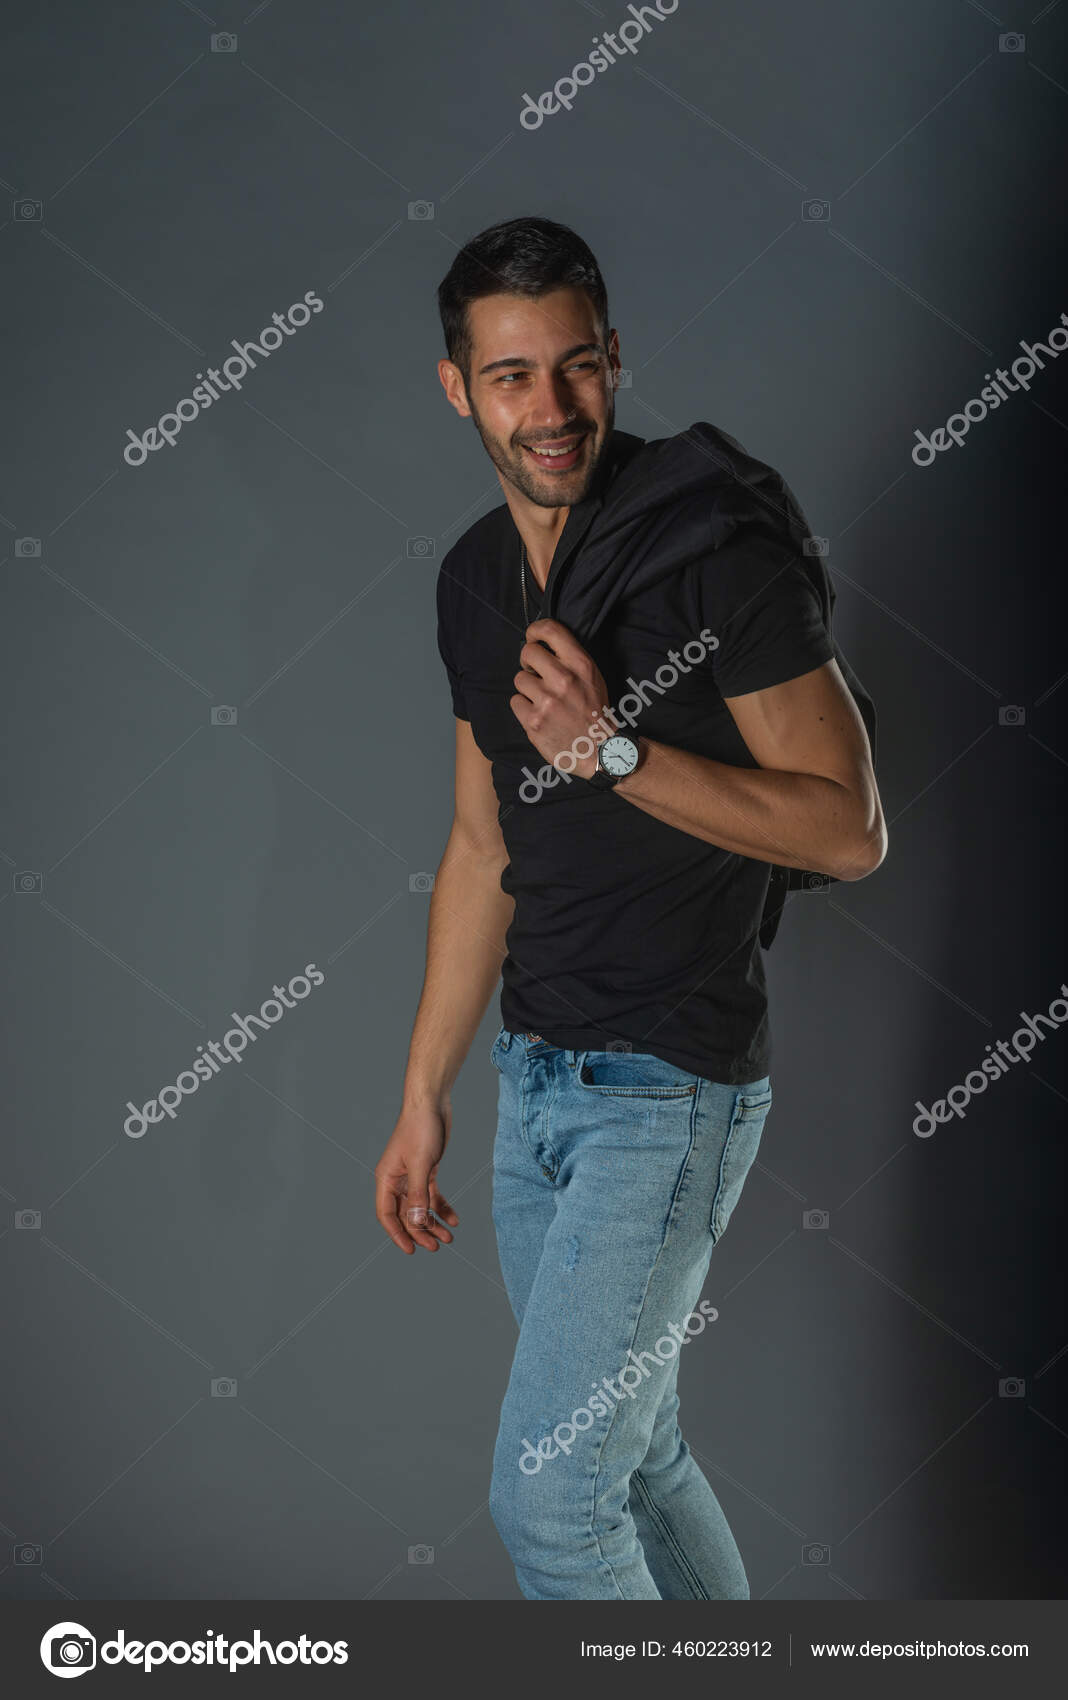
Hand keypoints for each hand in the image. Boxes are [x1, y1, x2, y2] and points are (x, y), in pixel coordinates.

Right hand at [374, 1104, 458, 1253]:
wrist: (432, 1102)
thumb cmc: (421, 1128)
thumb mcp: (421, 1164)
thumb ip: (417, 1194)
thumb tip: (414, 1222)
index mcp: (387, 1178)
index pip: (387, 1214)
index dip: (398, 1234)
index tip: (411, 1250)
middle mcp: (396, 1180)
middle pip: (405, 1214)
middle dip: (420, 1232)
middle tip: (437, 1247)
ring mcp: (412, 1176)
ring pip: (419, 1207)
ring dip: (432, 1223)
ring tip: (448, 1238)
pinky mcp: (427, 1170)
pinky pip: (432, 1195)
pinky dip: (441, 1208)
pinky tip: (454, 1219)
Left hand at [510, 618, 610, 780]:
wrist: (599, 750)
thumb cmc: (594, 712)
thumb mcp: (592, 677)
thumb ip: (570, 659)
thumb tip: (542, 644)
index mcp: (580, 664)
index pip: (550, 630)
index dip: (535, 630)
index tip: (533, 638)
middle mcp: (563, 680)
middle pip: (528, 652)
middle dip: (529, 663)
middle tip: (536, 674)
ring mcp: (546, 701)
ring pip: (519, 679)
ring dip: (527, 688)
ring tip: (542, 700)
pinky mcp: (533, 721)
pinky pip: (515, 702)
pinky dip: (524, 708)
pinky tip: (539, 715)